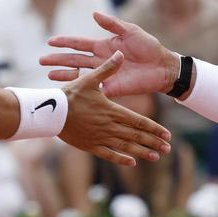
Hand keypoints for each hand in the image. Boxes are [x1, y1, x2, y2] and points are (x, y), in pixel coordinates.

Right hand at [43, 12, 180, 97]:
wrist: (162, 66)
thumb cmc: (149, 47)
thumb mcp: (130, 31)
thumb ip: (112, 24)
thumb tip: (93, 13)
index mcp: (103, 46)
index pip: (79, 44)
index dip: (65, 42)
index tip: (50, 41)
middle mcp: (100, 61)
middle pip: (74, 59)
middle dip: (58, 60)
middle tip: (41, 60)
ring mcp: (104, 75)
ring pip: (79, 75)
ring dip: (64, 75)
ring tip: (48, 76)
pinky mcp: (111, 87)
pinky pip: (92, 89)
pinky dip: (81, 90)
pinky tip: (69, 92)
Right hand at [58, 50, 171, 165]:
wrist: (50, 113)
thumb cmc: (70, 95)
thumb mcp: (89, 79)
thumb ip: (107, 68)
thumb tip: (121, 54)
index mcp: (112, 111)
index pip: (139, 122)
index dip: (154, 129)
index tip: (167, 134)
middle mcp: (110, 126)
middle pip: (136, 136)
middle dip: (153, 142)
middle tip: (167, 148)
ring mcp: (101, 137)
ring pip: (126, 147)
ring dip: (142, 152)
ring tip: (156, 156)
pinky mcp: (91, 145)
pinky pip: (109, 154)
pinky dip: (122, 158)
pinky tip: (132, 162)